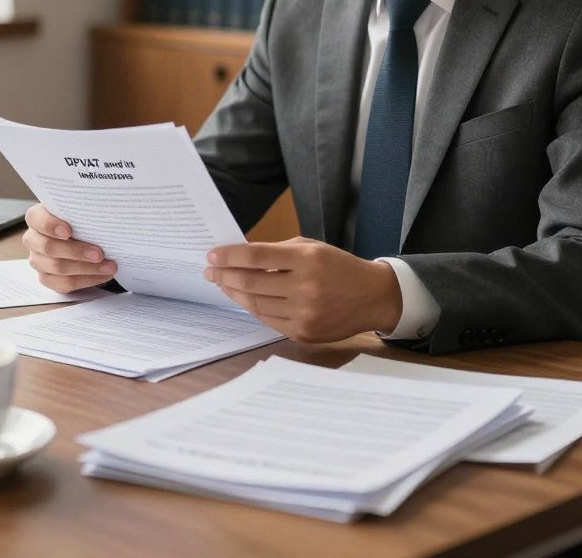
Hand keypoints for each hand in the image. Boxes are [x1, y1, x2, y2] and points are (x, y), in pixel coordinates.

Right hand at [22, 204, 116, 292]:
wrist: (83, 235)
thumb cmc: (80, 220)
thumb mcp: (79, 211)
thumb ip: (82, 211)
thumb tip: (101, 211)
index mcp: (37, 217)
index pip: (35, 219)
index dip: (50, 225)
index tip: (69, 231)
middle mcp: (33, 239)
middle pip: (48, 247)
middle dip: (76, 252)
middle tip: (99, 254)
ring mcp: (38, 260)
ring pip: (58, 268)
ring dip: (87, 268)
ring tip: (109, 266)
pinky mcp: (47, 278)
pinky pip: (64, 283)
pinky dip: (87, 280)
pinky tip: (103, 275)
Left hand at [204, 237, 401, 342]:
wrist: (372, 297)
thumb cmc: (338, 266)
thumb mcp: (311, 248)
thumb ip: (277, 251)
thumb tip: (240, 256)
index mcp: (307, 259)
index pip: (256, 256)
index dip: (230, 256)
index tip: (212, 255)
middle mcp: (306, 287)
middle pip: (251, 282)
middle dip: (224, 276)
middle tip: (209, 271)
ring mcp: (304, 313)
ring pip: (255, 304)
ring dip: (233, 293)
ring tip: (222, 284)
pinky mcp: (304, 333)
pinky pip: (267, 320)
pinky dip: (252, 308)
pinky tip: (243, 299)